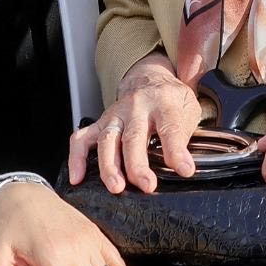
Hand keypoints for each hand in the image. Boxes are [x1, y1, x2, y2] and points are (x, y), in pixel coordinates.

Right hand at [66, 54, 203, 193]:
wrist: (149, 78)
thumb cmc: (170, 101)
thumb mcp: (188, 109)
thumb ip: (185, 133)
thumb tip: (185, 165)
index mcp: (163, 103)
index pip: (170, 128)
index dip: (177, 151)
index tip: (185, 170)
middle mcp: (136, 107)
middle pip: (134, 137)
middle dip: (138, 164)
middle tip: (147, 186)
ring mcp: (115, 115)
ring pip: (108, 140)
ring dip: (110, 166)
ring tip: (116, 187)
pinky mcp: (100, 122)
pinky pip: (82, 138)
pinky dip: (77, 158)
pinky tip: (77, 178)